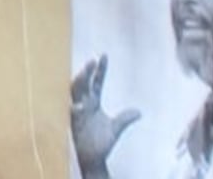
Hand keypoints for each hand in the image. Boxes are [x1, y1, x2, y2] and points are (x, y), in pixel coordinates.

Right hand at [70, 56, 140, 175]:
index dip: (100, 70)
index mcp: (94, 102)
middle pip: (84, 84)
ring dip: (79, 84)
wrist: (93, 158)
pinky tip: (78, 105)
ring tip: (84, 73)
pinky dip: (74, 109)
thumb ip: (125, 118)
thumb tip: (139, 111)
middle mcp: (85, 104)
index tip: (103, 55)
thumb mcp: (116, 128)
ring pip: (76, 94)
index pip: (97, 82)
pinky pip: (72, 114)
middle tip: (92, 61)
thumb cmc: (102, 142)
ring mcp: (78, 113)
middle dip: (87, 72)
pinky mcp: (74, 123)